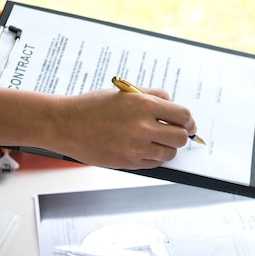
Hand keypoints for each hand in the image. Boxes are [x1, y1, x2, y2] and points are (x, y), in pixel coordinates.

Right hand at [44, 87, 196, 169]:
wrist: (65, 124)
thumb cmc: (94, 106)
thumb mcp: (125, 92)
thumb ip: (152, 96)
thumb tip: (174, 105)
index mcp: (144, 104)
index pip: (183, 115)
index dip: (189, 121)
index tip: (189, 124)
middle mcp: (142, 127)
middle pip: (181, 137)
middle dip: (181, 135)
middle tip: (174, 134)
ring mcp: (136, 147)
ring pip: (170, 153)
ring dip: (167, 148)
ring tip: (156, 141)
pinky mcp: (128, 162)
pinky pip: (154, 163)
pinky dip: (154, 157)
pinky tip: (143, 149)